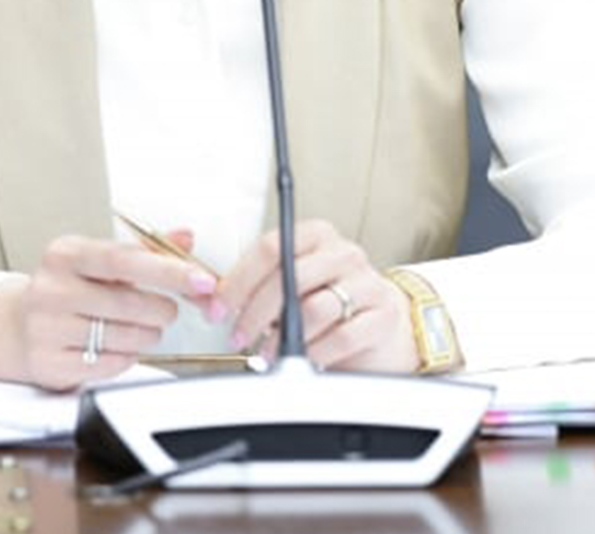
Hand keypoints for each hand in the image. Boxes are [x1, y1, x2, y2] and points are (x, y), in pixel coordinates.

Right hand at [0, 233, 217, 390]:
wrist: (15, 326)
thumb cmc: (67, 289)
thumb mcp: (99, 260)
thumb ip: (146, 250)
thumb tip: (185, 237)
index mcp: (65, 254)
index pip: (125, 259)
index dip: (168, 271)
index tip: (201, 281)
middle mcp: (51, 289)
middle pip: (130, 303)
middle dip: (162, 310)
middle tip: (167, 310)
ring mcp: (47, 328)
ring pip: (125, 337)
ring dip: (148, 335)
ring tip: (142, 328)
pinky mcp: (50, 363)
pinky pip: (112, 364)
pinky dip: (128, 357)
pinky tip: (119, 345)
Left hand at [217, 218, 416, 372]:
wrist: (379, 326)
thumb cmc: (327, 303)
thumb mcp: (291, 287)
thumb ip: (256, 287)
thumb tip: (212, 298)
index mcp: (315, 235)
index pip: (270, 248)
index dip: (239, 281)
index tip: (220, 307)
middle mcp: (343, 253)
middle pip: (289, 277)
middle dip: (255, 313)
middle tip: (239, 336)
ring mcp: (367, 282)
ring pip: (314, 309)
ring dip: (283, 338)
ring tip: (270, 352)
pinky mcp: (382, 315)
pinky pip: (341, 336)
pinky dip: (316, 352)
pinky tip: (306, 358)